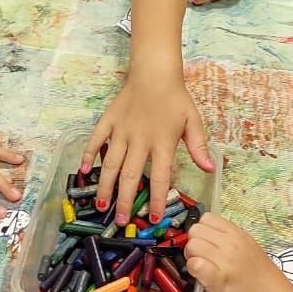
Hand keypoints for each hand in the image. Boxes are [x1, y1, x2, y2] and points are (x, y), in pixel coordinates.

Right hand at [81, 70, 212, 224]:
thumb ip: (199, 146)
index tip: (152, 217)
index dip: (155, 198)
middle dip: (125, 200)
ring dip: (105, 185)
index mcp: (162, 142)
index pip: (159, 176)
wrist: (155, 72)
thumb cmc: (176, 98)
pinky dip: (88, 155)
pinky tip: (83, 171)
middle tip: (121, 220)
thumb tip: (209, 169)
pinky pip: (95, 140)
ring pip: (110, 163)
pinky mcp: (108, 121)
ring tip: (100, 205)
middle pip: (130, 175)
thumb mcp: (193, 121)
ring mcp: (121, 130)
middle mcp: (140, 139)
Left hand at [183, 212, 292, 291]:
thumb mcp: (249, 248)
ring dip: (192, 257)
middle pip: (195, 230)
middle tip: (202, 258)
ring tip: (203, 269)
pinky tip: (202, 277)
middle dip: (194, 243)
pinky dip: (193, 270)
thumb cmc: (262, 279)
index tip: (206, 243)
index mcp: (238, 233)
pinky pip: (194, 264)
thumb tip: (208, 238)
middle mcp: (230, 243)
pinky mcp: (217, 279)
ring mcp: (224, 260)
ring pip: (192, 246)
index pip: (206, 218)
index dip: (202, 231)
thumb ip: (229, 240)